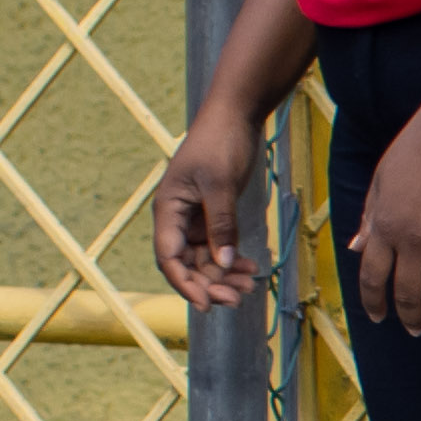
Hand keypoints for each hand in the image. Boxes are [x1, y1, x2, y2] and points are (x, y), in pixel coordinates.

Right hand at [148, 106, 267, 310]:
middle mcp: (177, 218)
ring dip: (224, 275)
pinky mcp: (214, 215)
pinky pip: (220, 247)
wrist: (236, 115)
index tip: (205, 305)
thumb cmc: (220, 143)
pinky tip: (252, 268)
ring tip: (250, 285)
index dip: (185, 284)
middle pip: (187, 264)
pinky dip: (233, 259)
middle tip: (237, 298)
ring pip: (205, 259)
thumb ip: (221, 225)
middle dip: (210, 284)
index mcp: (168, 210)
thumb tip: (223, 264)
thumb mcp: (220, 184)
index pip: (169, 258)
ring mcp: (196, 218)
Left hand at [345, 105, 420, 333]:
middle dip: (410, 316)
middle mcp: (413, 238)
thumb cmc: (415, 148)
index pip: (373, 277)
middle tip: (415, 328)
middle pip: (408, 292)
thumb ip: (370, 218)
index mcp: (385, 225)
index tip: (379, 316)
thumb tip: (356, 248)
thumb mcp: (381, 182)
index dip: (374, 302)